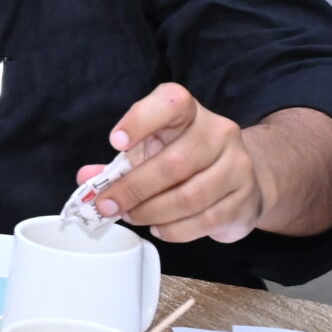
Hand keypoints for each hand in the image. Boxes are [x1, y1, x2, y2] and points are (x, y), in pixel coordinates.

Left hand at [80, 83, 264, 242]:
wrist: (243, 179)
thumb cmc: (185, 161)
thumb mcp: (150, 152)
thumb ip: (117, 164)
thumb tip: (85, 179)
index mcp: (190, 113)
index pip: (171, 102)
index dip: (141, 119)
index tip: (115, 143)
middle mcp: (219, 133)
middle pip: (174, 163)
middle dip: (133, 189)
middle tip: (108, 205)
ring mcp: (238, 167)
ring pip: (189, 196)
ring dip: (151, 212)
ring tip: (133, 216)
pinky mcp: (245, 200)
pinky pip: (204, 221)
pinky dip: (173, 229)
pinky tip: (159, 227)